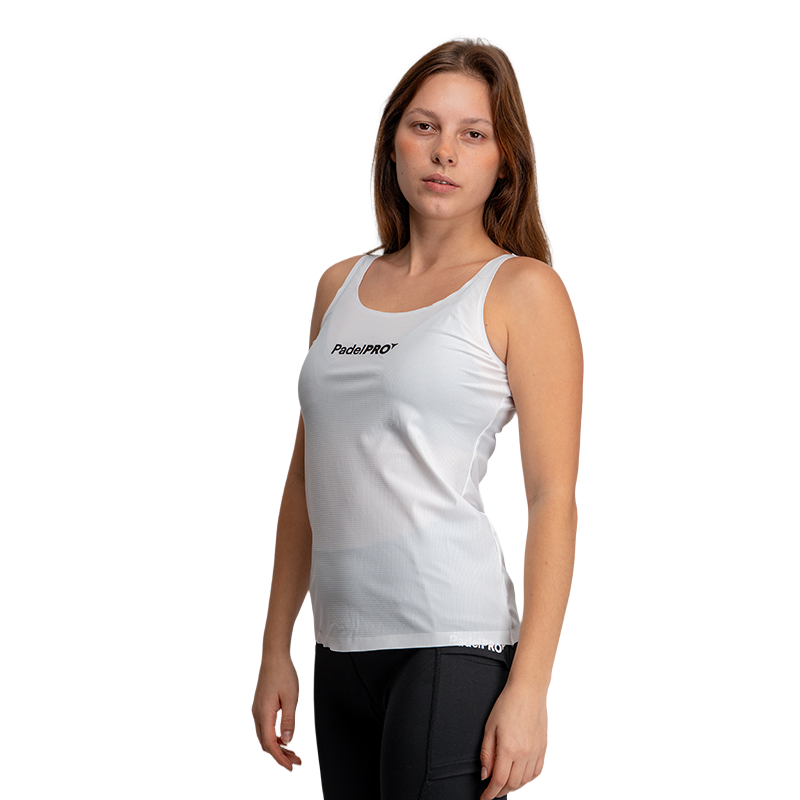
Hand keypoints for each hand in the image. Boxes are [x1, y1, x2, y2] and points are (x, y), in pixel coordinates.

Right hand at [251, 650, 304, 771]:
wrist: (274, 657)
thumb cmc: (281, 672)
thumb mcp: (291, 697)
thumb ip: (289, 720)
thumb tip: (288, 739)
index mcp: (264, 713)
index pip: (270, 744)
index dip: (280, 758)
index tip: (289, 766)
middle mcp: (258, 713)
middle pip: (266, 744)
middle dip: (279, 756)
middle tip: (294, 762)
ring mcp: (257, 710)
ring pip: (265, 737)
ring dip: (277, 747)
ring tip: (291, 752)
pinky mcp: (260, 706)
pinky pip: (265, 727)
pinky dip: (274, 737)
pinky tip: (284, 738)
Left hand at [479, 682, 547, 799]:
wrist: (528, 690)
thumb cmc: (509, 703)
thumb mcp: (489, 727)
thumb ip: (486, 753)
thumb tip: (485, 773)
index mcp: (509, 748)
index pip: (499, 781)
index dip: (490, 793)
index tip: (485, 797)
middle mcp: (525, 753)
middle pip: (512, 784)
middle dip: (501, 791)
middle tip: (492, 790)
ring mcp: (536, 751)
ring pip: (525, 780)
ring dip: (514, 786)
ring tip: (504, 784)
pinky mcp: (543, 748)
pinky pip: (537, 772)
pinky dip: (528, 779)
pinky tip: (521, 776)